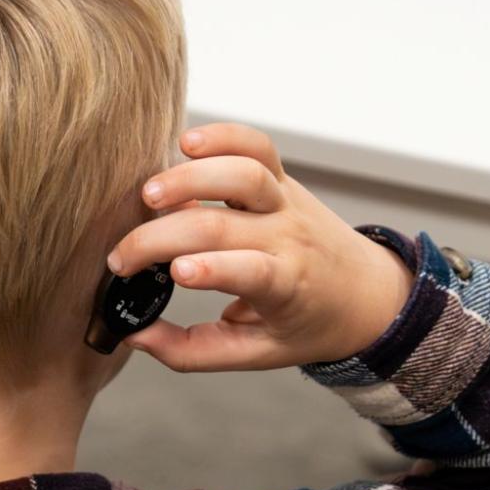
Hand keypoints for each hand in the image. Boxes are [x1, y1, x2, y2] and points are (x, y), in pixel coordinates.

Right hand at [107, 123, 415, 371]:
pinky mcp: (283, 179)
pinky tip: (187, 143)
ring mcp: (287, 202)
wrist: (366, 293)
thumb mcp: (257, 353)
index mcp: (287, 287)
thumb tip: (135, 335)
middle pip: (221, 226)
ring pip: (243, 173)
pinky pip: (257, 145)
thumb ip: (193, 351)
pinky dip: (223, 136)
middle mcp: (288, 238)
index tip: (172, 272)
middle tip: (123, 258)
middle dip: (163, 237)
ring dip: (192, 178)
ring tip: (149, 195)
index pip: (252, 271)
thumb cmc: (307, 324)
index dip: (213, 268)